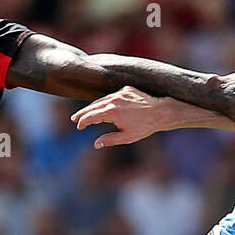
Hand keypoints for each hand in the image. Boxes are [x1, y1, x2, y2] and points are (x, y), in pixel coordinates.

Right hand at [72, 86, 205, 146]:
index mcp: (112, 112)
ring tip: (86, 113)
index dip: (83, 122)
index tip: (79, 127)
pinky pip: (113, 95)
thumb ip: (109, 140)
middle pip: (93, 106)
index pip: (91, 116)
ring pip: (102, 100)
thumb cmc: (145, 126)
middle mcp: (114, 100)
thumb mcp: (126, 137)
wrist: (161, 112)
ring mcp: (120, 93)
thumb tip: (96, 144)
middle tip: (74, 119)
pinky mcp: (126, 89)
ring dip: (93, 107)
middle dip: (83, 113)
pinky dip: (107, 101)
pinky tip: (104, 107)